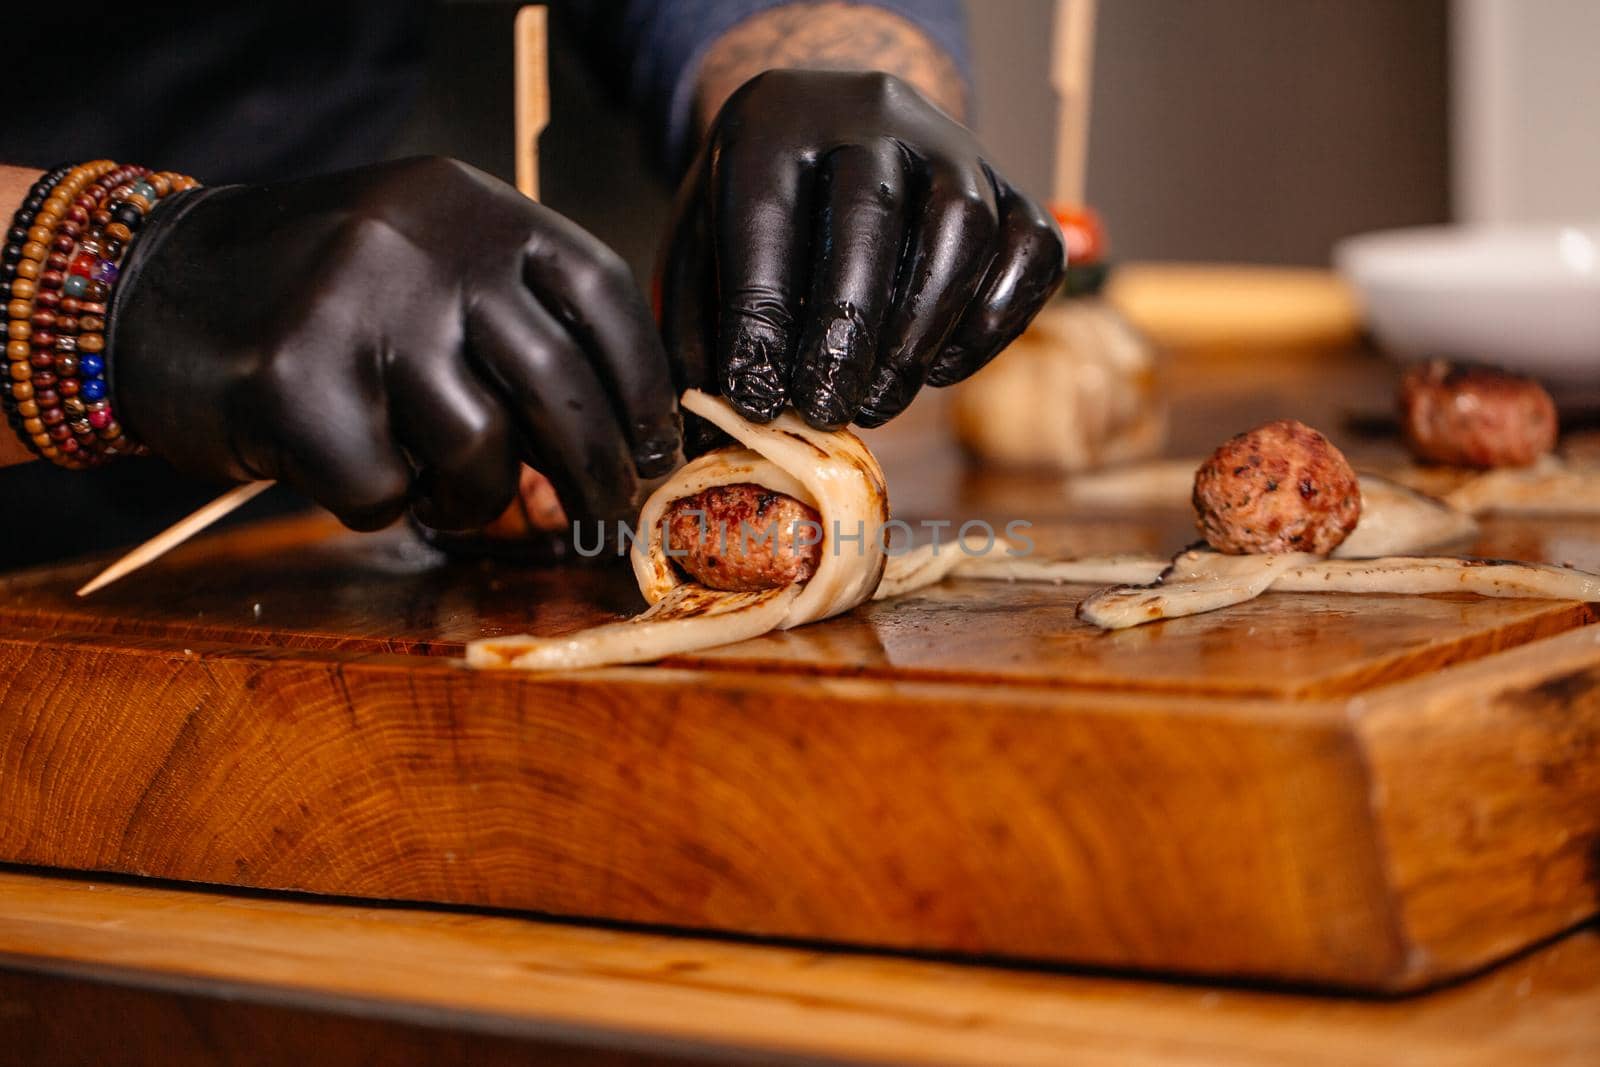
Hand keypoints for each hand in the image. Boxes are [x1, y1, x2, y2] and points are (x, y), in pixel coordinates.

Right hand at [112, 157, 679, 530]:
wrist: (145, 289)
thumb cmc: (320, 299)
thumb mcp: (428, 267)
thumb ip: (516, 326)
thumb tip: (621, 439)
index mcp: (470, 206)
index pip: (603, 295)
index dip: (644, 388)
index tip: (657, 448)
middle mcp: (420, 245)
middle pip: (559, 385)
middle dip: (596, 472)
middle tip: (602, 515)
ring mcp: (353, 309)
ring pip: (481, 452)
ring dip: (476, 498)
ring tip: (447, 492)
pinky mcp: (292, 385)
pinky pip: (386, 490)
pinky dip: (384, 505)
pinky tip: (353, 470)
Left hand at [661, 70, 1064, 430]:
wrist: (837, 137)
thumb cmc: (763, 215)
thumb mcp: (703, 252)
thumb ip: (700, 333)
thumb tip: (710, 439)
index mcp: (774, 120)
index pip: (766, 213)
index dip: (760, 316)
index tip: (754, 396)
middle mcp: (872, 113)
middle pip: (871, 211)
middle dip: (846, 329)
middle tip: (824, 410)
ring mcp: (955, 146)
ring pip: (962, 227)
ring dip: (921, 329)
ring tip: (880, 400)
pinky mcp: (1014, 188)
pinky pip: (1029, 250)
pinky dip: (992, 324)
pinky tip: (939, 369)